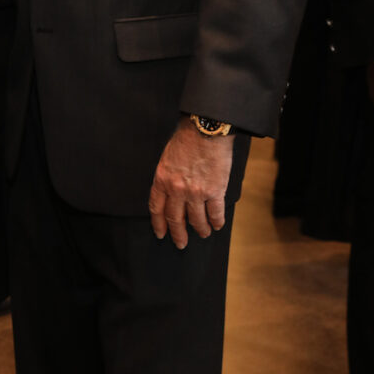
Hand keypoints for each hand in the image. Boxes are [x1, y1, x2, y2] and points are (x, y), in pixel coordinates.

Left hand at [148, 117, 233, 249]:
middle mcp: (177, 190)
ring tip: (203, 233)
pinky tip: (217, 225)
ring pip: (196, 220)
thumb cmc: (186, 139)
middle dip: (178, 234)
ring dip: (200, 229)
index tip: (161, 233)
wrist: (205, 129)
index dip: (158, 224)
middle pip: (175, 218)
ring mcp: (196, 193)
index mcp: (162, 179)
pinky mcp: (214, 191)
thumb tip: (171, 192)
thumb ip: (168, 176)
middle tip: (180, 243)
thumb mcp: (167, 157)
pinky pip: (215, 214)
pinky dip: (216, 222)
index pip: (156, 208)